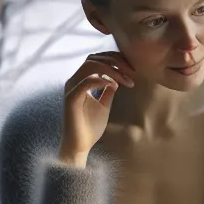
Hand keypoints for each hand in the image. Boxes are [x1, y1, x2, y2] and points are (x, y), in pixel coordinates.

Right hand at [58, 51, 133, 165]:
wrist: (80, 145)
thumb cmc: (90, 127)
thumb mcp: (104, 104)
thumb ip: (108, 90)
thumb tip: (117, 79)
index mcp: (80, 81)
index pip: (96, 59)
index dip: (114, 59)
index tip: (132, 69)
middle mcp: (74, 81)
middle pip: (93, 58)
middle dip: (115, 61)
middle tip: (132, 70)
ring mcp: (71, 89)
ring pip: (90, 66)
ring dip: (111, 69)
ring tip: (126, 80)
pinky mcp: (71, 99)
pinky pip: (86, 82)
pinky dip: (102, 79)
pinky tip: (115, 85)